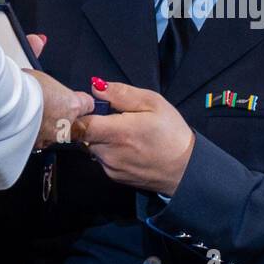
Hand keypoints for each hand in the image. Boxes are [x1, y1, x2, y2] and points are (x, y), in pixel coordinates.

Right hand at [25, 33, 93, 149]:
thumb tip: (38, 39)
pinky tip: (20, 130)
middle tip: (50, 110)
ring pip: (54, 135)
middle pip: (74, 124)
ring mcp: (48, 138)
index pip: (87, 105)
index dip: (79, 102)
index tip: (71, 99)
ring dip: (46, 128)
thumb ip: (35, 51)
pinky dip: (29, 137)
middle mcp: (64, 124)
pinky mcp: (32, 148)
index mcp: (71, 104)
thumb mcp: (29, 63)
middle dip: (65, 119)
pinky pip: (36, 144)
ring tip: (32, 119)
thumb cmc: (17, 84)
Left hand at [72, 79, 195, 195]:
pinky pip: (101, 159)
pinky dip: (108, 150)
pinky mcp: (113, 177)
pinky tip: (128, 147)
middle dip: (92, 124)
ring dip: (100, 137)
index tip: (89, 107)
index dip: (79, 113)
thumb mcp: (153, 103)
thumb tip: (96, 86)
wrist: (185, 168)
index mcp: (117, 132)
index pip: (78, 125)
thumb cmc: (172, 133)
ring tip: (124, 133)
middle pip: (83, 135)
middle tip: (113, 118)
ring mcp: (110, 167)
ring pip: (91, 147)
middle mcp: (109, 153)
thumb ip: (121, 94)